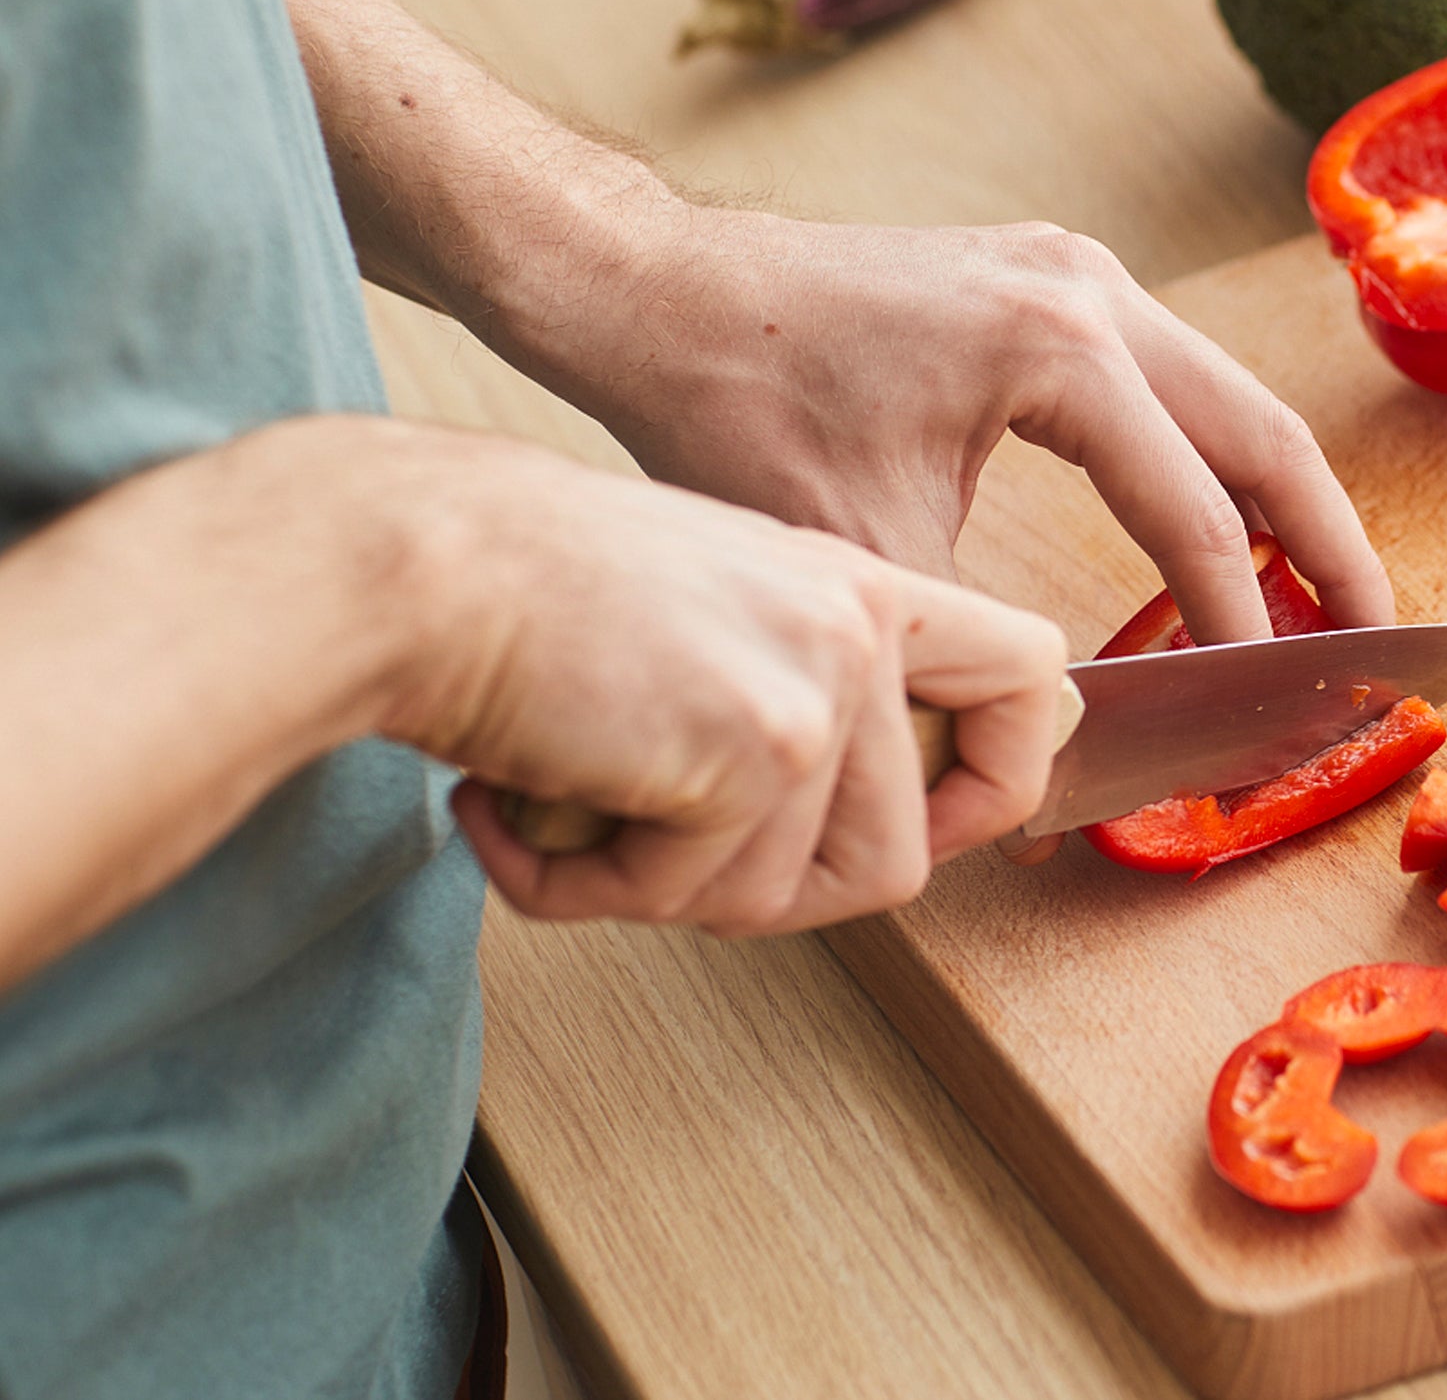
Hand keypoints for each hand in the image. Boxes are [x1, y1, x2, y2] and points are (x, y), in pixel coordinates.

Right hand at [299, 416, 1068, 933]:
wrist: (405, 560)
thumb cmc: (516, 588)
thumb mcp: (702, 615)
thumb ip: (794, 694)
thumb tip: (868, 826)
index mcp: (858, 585)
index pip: (1030, 680)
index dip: (999, 782)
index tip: (935, 829)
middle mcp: (856, 626)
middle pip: (897, 858)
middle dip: (768, 894)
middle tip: (656, 850)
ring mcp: (817, 686)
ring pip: (789, 898)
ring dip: (661, 889)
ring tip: (572, 806)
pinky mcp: (755, 749)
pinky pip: (692, 896)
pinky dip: (585, 888)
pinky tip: (523, 812)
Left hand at [518, 207, 1396, 643]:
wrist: (660, 296)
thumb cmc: (738, 407)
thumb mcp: (870, 551)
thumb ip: (984, 642)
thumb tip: (1057, 744)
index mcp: (1061, 351)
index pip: (1196, 517)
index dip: (1242, 629)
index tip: (1268, 711)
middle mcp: (1091, 293)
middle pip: (1266, 435)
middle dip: (1330, 549)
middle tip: (1379, 643)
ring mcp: (1077, 274)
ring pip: (1230, 398)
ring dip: (1282, 500)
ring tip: (1326, 595)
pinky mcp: (1051, 282)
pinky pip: (1171, 379)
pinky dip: (1213, 458)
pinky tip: (1225, 525)